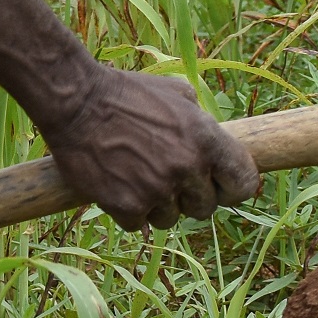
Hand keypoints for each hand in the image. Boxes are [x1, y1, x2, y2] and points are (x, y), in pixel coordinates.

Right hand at [43, 69, 257, 230]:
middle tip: (164, 179)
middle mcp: (187, 167)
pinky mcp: (126, 206)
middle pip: (205, 208)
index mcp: (206, 139)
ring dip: (155, 205)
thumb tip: (214, 142)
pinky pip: (138, 224)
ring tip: (134, 177)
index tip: (217, 187)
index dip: (231, 189)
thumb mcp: (176, 93)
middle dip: (188, 198)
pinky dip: (127, 210)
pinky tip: (114, 185)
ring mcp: (157, 190)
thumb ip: (201, 121)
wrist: (74, 102)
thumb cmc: (125, 94)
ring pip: (169, 219)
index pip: (244, 184)